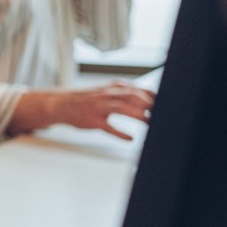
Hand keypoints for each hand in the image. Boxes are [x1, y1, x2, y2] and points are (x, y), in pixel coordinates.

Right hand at [11, 82, 155, 139]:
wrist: (61, 103)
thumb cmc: (88, 99)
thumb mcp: (108, 92)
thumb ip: (127, 94)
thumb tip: (151, 100)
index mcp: (114, 87)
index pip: (138, 89)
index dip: (153, 97)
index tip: (165, 105)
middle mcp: (107, 94)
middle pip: (132, 96)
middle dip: (148, 104)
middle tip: (160, 113)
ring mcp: (99, 107)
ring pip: (121, 108)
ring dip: (137, 114)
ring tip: (150, 122)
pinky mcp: (92, 121)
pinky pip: (108, 127)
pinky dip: (120, 133)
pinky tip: (130, 139)